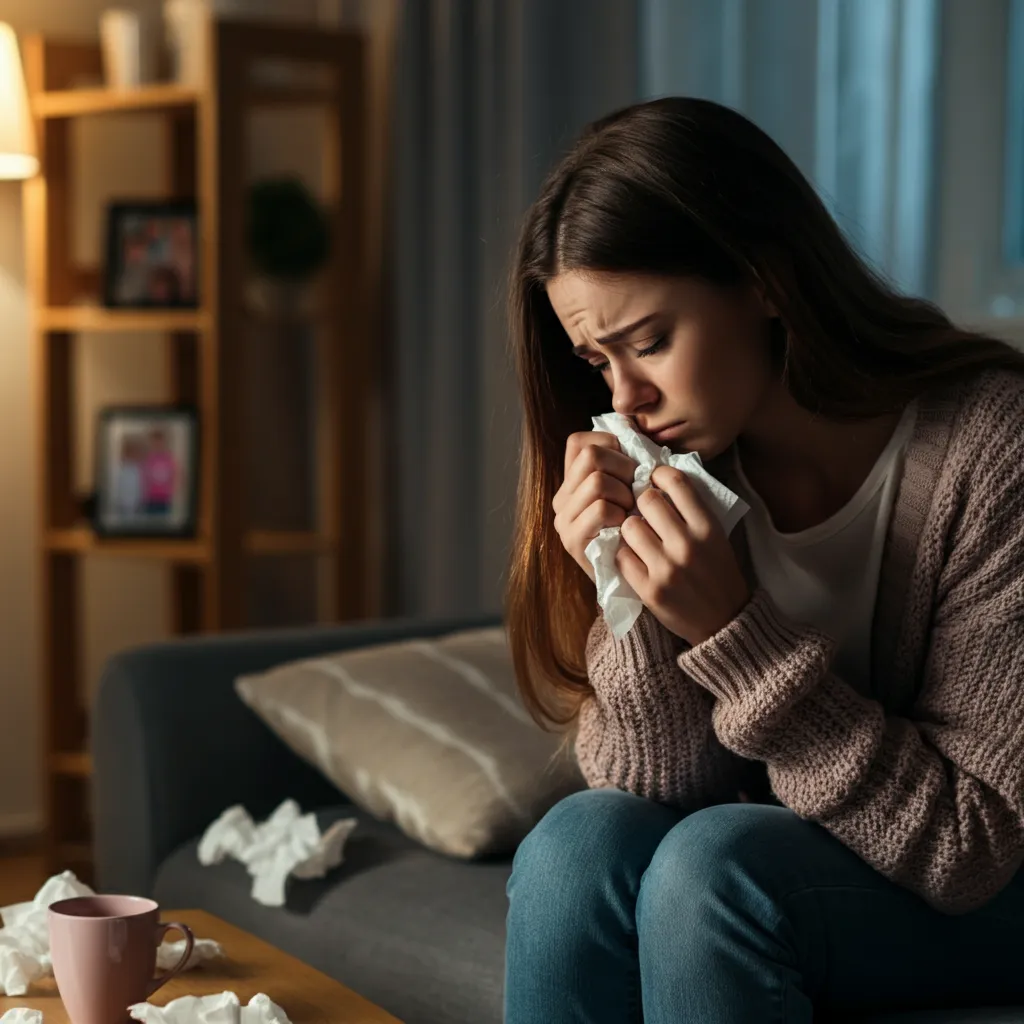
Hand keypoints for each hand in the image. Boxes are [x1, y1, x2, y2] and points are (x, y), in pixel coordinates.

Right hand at [553, 431, 638, 581]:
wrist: (645, 583)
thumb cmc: (645, 533)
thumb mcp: (634, 491)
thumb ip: (626, 462)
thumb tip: (630, 422)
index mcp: (573, 483)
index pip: (581, 441)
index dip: (612, 445)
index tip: (631, 468)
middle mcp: (561, 500)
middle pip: (590, 455)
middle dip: (623, 469)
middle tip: (636, 492)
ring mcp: (563, 521)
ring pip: (596, 479)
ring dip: (624, 494)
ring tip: (632, 514)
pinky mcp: (572, 542)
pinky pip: (600, 508)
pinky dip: (621, 514)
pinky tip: (627, 529)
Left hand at [616, 464, 749, 645]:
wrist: (724, 621)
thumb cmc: (717, 573)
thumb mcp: (715, 536)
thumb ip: (691, 510)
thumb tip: (656, 478)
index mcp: (708, 527)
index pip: (676, 482)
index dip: (659, 474)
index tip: (653, 479)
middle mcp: (688, 544)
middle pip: (647, 500)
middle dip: (640, 503)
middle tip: (642, 512)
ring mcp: (667, 568)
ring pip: (629, 526)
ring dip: (629, 529)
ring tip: (637, 537)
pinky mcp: (650, 590)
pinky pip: (621, 556)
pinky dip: (624, 554)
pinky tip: (633, 557)